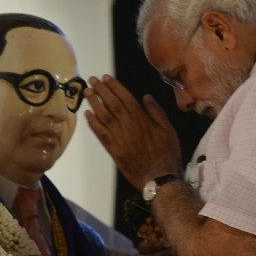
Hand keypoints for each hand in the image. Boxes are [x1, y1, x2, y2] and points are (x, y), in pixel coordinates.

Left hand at [84, 74, 182, 189]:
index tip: (105, 77)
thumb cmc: (167, 154)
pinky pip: (100, 133)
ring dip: (94, 103)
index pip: (125, 97)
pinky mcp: (113, 150)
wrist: (159, 178)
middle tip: (92, 79)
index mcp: (142, 118)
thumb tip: (146, 97)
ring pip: (103, 116)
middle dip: (101, 90)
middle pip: (111, 103)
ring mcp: (119, 138)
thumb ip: (156, 112)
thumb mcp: (168, 130)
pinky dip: (93, 123)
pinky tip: (87, 114)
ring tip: (87, 92)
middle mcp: (128, 125)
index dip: (114, 86)